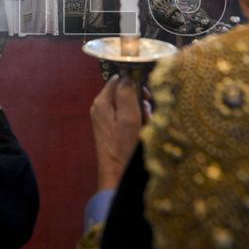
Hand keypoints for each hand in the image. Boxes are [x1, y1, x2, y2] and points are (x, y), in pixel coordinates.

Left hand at [90, 76, 148, 190]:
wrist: (116, 174)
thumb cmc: (123, 146)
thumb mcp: (129, 117)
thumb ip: (127, 93)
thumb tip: (128, 74)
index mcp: (102, 102)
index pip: (119, 78)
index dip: (134, 82)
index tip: (146, 94)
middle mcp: (100, 108)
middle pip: (123, 91)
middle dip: (139, 99)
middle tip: (148, 110)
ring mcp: (104, 119)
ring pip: (127, 105)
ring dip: (139, 111)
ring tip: (145, 124)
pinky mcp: (110, 129)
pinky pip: (125, 117)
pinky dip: (136, 121)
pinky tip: (141, 131)